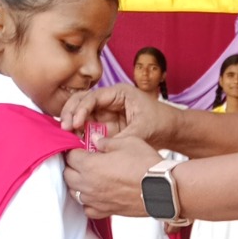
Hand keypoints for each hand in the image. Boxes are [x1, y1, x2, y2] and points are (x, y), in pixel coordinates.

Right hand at [60, 85, 178, 151]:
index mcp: (119, 93)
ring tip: (67, 136)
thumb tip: (96, 145)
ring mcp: (107, 112)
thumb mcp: (142, 130)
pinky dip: (80, 133)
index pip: (93, 97)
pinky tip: (75, 142)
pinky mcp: (107, 124)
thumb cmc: (161, 123)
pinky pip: (89, 126)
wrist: (172, 130)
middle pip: (82, 101)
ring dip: (73, 123)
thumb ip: (120, 138)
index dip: (81, 109)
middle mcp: (109, 100)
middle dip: (71, 112)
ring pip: (82, 113)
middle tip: (65, 128)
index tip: (75, 123)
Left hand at [64, 137, 160, 218]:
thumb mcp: (127, 142)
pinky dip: (87, 202)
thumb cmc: (146, 164)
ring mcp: (96, 200)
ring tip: (87, 177)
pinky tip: (95, 195)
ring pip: (74, 193)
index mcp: (90, 165)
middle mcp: (89, 184)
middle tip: (81, 160)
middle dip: (72, 166)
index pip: (70, 156)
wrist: (162, 188)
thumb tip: (96, 141)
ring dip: (77, 184)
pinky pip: (87, 209)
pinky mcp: (106, 211)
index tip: (79, 148)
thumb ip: (107, 142)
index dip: (73, 150)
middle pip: (67, 175)